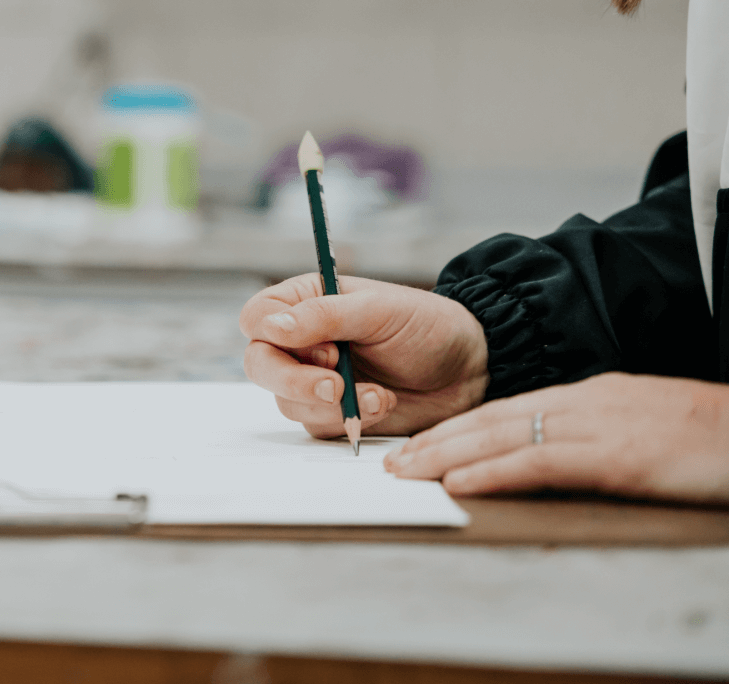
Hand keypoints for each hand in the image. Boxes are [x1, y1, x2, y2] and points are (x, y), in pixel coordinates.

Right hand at [239, 274, 489, 439]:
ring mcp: (314, 379)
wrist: (471, 370)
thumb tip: (272, 328)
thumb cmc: (429, 326)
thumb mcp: (380, 310)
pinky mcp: (332, 414)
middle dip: (296, 382)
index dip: (276, 338)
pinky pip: (317, 426)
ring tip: (380, 396)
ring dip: (333, 405)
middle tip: (337, 388)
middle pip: (260, 366)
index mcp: (305, 302)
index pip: (257, 318)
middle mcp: (302, 341)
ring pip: (287, 402)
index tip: (326, 348)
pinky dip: (350, 422)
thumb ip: (324, 316)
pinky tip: (383, 405)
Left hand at [385, 372, 728, 504]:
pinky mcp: (614, 457)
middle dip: (438, 440)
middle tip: (394, 460)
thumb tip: (554, 454)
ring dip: (448, 456)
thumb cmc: (706, 435)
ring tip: (407, 472)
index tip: (421, 443)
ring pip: (503, 436)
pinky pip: (539, 462)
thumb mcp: (637, 425)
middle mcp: (582, 402)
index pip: (506, 409)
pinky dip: (493, 472)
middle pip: (492, 418)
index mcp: (588, 394)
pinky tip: (460, 483)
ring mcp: (596, 426)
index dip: (458, 427)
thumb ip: (592, 433)